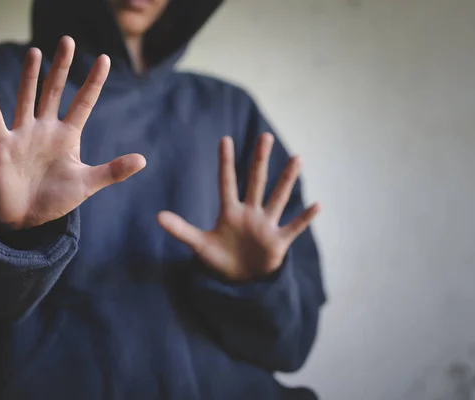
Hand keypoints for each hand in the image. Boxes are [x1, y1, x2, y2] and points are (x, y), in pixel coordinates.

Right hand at [0, 36, 145, 229]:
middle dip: (61, 67)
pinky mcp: (2, 146)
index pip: (84, 102)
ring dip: (29, 76)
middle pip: (54, 91)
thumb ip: (112, 171)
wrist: (25, 218)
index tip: (105, 59)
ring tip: (34, 52)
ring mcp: (23, 134)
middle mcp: (45, 129)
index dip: (94, 82)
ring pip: (27, 98)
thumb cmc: (55, 199)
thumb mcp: (87, 184)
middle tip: (67, 41)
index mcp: (68, 136)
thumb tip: (144, 160)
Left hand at [158, 133, 319, 281]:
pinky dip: (305, 218)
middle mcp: (250, 213)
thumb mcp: (199, 245)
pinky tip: (317, 205)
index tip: (225, 139)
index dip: (225, 163)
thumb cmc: (220, 258)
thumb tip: (157, 216)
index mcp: (230, 212)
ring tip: (298, 158)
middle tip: (265, 136)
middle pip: (256, 182)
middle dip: (260, 161)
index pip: (227, 182)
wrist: (240, 279)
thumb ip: (181, 230)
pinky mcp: (278, 242)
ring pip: (277, 198)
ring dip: (287, 180)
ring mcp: (265, 225)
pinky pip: (293, 227)